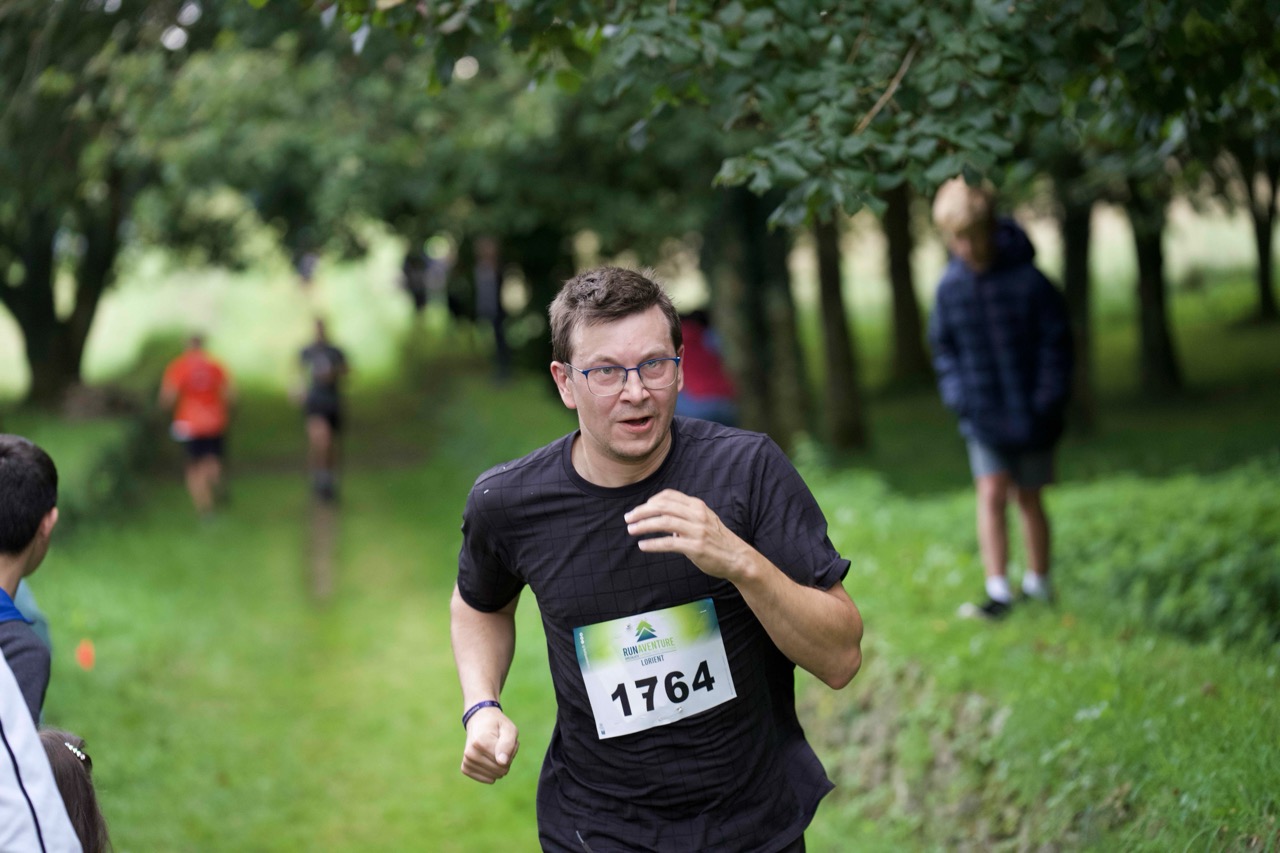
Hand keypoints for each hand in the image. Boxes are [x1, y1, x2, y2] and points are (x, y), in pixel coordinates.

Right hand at [461, 706, 518, 783]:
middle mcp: (471, 753)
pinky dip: (491, 771)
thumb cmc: (497, 725)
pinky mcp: (465, 768)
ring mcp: (467, 761)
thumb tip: (502, 762)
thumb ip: (508, 744)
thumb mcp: (509, 729)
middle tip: (501, 746)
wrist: (479, 721)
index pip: (504, 763)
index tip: (506, 741)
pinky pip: (486, 779)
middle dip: (506, 760)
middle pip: (499, 771)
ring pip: (494, 776)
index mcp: (481, 742)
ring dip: (499, 765)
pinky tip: (488, 758)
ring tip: (495, 750)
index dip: (511, 753)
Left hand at [624, 489, 749, 582]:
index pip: (669, 496)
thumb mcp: (703, 520)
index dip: (651, 501)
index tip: (641, 509)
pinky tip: (642, 545)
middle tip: (628, 518)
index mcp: (697, 506)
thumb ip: (684, 516)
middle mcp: (697, 515)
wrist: (737, 558)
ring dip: (644, 525)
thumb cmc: (717, 540)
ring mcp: (697, 531)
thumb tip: (660, 517)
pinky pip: (668, 543)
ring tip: (631, 530)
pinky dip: (653, 543)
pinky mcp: (695, 547)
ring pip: (663, 522)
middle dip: (642, 511)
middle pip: (663, 506)